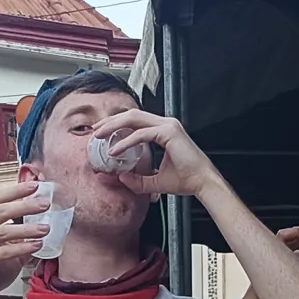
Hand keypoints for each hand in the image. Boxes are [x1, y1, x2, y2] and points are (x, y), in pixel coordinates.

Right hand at [0, 181, 48, 298]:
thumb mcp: (10, 251)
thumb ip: (21, 237)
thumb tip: (44, 223)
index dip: (16, 191)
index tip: (35, 186)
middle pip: (0, 211)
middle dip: (25, 205)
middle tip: (45, 204)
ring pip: (3, 231)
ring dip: (27, 228)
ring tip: (45, 229)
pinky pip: (2, 251)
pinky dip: (22, 247)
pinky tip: (36, 246)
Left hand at [91, 110, 215, 201]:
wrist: (203, 184)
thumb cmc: (186, 180)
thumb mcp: (156, 181)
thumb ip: (138, 180)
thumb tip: (120, 178)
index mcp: (163, 131)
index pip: (135, 121)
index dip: (116, 124)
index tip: (102, 133)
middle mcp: (165, 124)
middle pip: (131, 115)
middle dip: (111, 121)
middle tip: (95, 131)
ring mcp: (168, 126)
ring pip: (134, 119)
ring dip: (114, 126)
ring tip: (99, 136)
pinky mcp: (169, 133)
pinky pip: (141, 134)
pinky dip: (126, 142)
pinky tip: (115, 151)